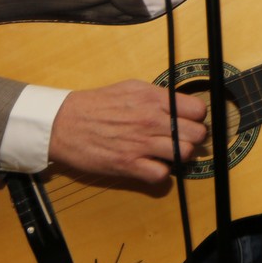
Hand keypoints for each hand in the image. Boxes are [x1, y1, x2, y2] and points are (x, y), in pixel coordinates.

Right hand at [49, 79, 207, 182]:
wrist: (64, 122)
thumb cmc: (97, 104)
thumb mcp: (132, 88)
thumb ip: (158, 96)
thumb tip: (180, 104)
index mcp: (154, 99)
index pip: (197, 110)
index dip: (197, 118)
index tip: (190, 121)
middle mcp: (152, 120)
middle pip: (197, 134)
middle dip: (193, 138)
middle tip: (182, 139)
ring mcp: (141, 143)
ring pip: (184, 154)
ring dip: (180, 155)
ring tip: (167, 153)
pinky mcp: (128, 164)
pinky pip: (161, 174)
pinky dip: (161, 172)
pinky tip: (153, 165)